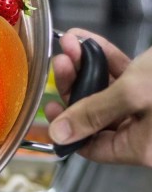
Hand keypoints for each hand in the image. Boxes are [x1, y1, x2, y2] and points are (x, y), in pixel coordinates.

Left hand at [46, 28, 151, 166]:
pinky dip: (110, 60)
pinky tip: (90, 43)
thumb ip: (94, 113)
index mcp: (145, 148)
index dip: (68, 127)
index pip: (93, 147)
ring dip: (89, 67)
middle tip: (61, 61)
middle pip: (98, 115)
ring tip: (72, 45)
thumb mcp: (136, 93)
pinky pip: (130, 79)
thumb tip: (60, 134)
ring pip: (112, 93)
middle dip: (76, 84)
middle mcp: (150, 134)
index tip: (50, 106)